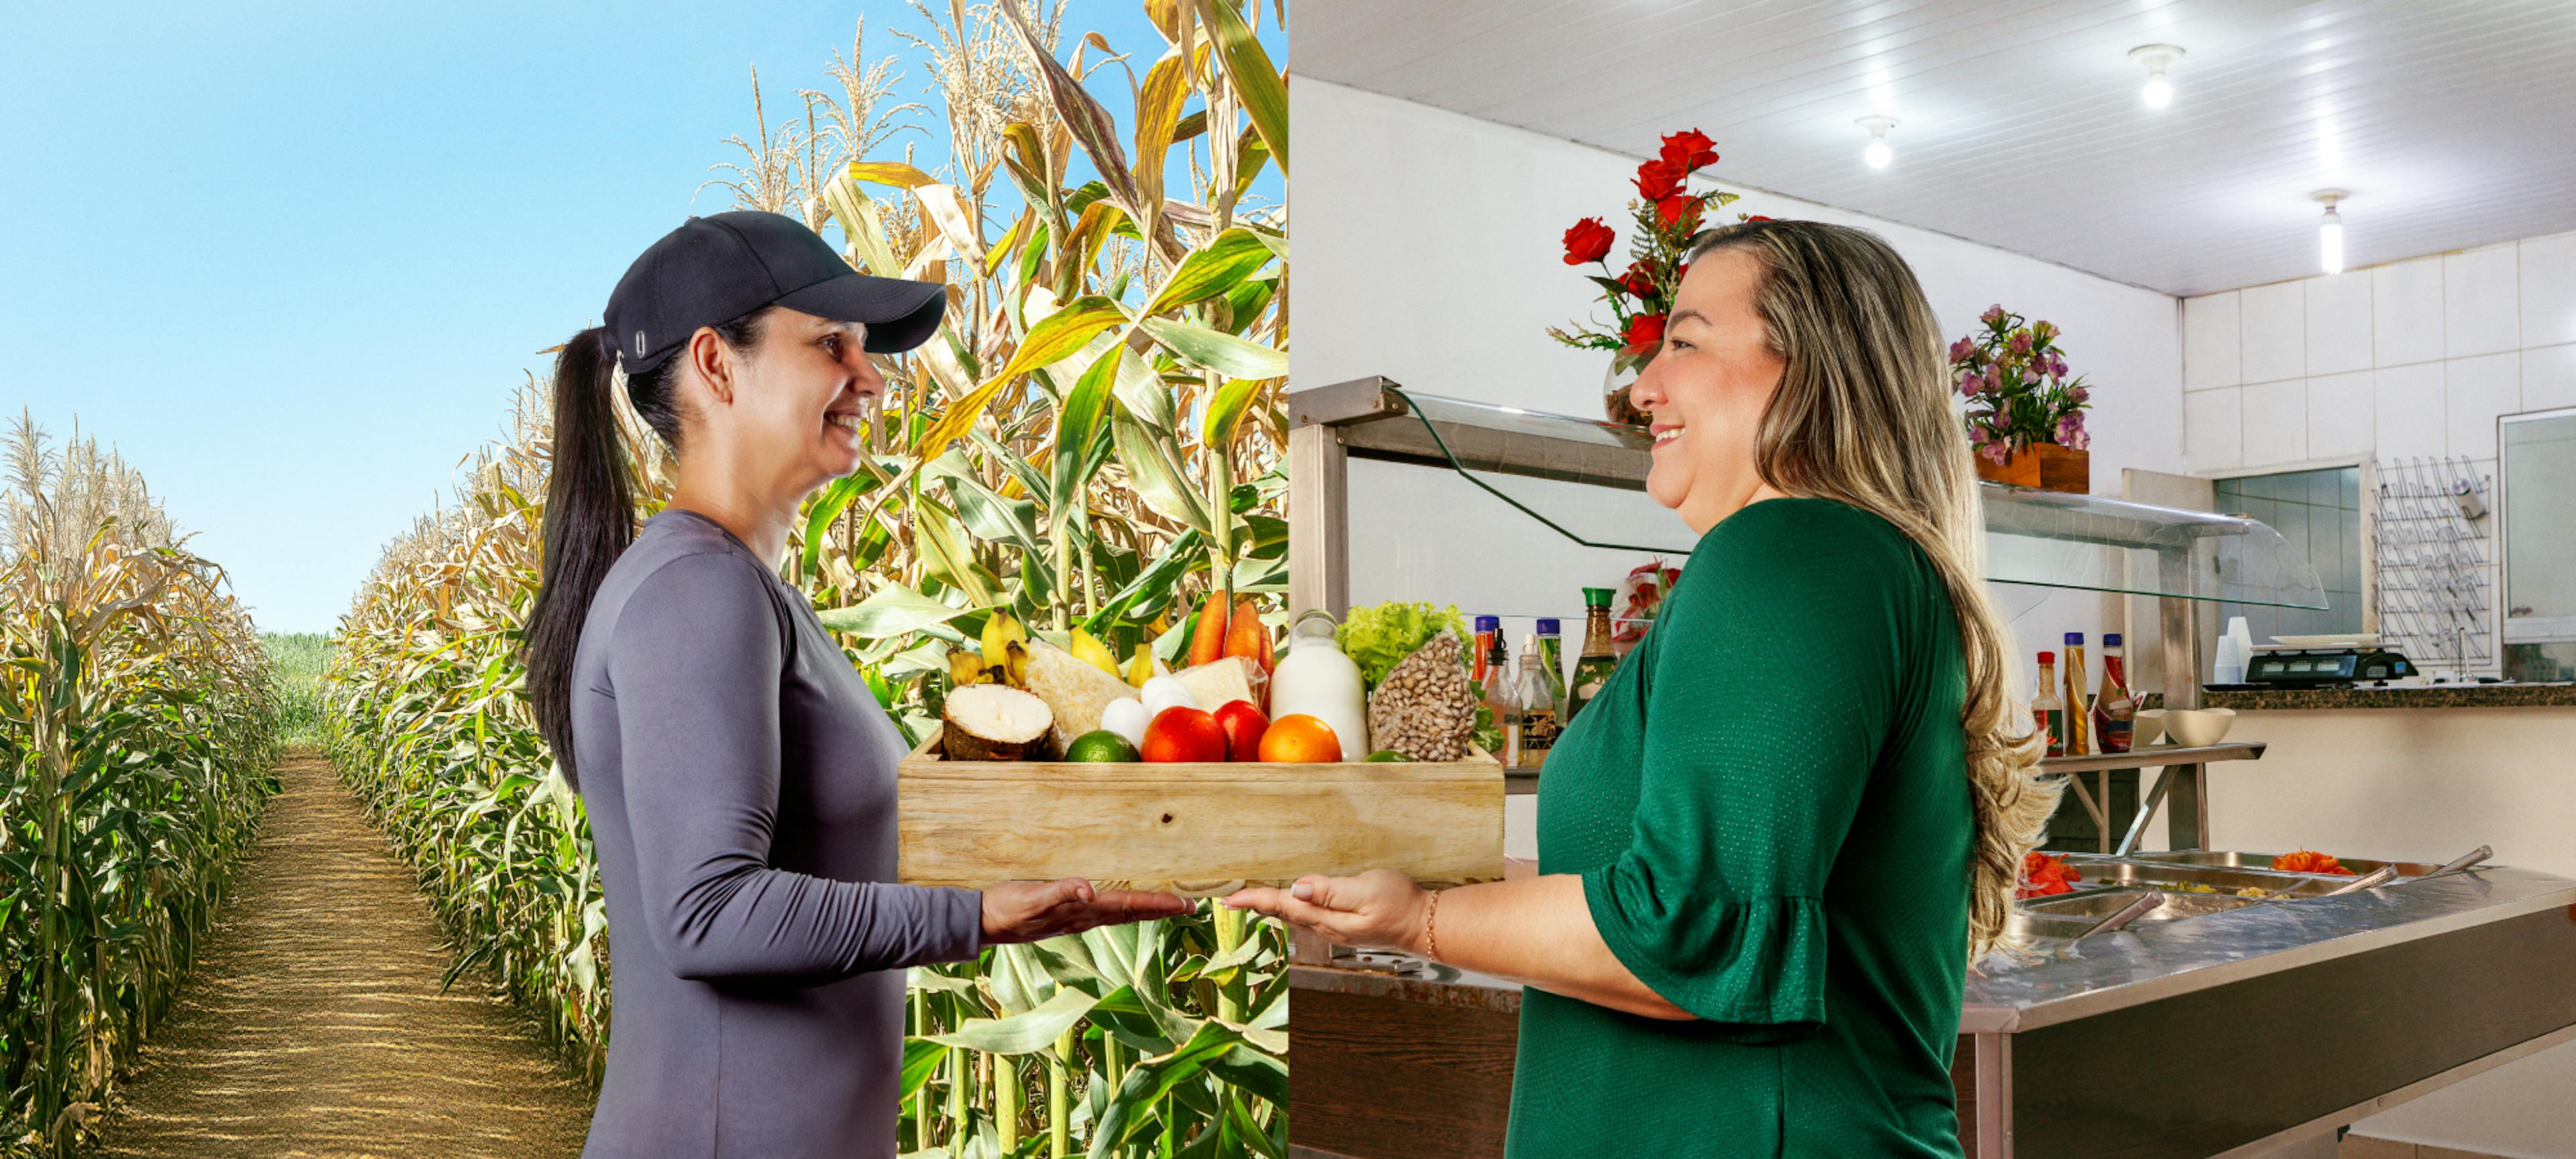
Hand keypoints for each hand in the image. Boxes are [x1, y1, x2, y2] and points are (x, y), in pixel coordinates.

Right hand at [980, 878, 1191, 944]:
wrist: (983, 922)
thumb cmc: (1007, 908)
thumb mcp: (1032, 897)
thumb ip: (1061, 892)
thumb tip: (1091, 890)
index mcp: (1083, 912)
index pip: (1130, 906)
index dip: (1159, 904)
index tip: (1186, 904)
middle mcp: (1085, 917)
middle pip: (1133, 912)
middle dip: (1162, 908)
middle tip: (1190, 905)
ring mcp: (1077, 918)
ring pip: (1122, 913)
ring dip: (1146, 909)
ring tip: (1167, 904)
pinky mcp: (1066, 914)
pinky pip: (1105, 910)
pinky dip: (1123, 905)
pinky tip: (1124, 902)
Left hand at [1222, 869, 1431, 954]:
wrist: (1423, 925)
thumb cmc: (1399, 905)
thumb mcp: (1367, 892)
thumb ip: (1332, 890)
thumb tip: (1299, 888)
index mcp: (1327, 917)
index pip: (1282, 905)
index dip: (1254, 900)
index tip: (1228, 899)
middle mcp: (1325, 926)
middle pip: (1280, 914)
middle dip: (1253, 905)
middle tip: (1227, 900)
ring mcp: (1333, 927)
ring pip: (1291, 917)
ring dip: (1267, 908)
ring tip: (1247, 900)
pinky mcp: (1341, 923)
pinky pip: (1305, 916)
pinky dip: (1287, 908)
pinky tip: (1285, 904)